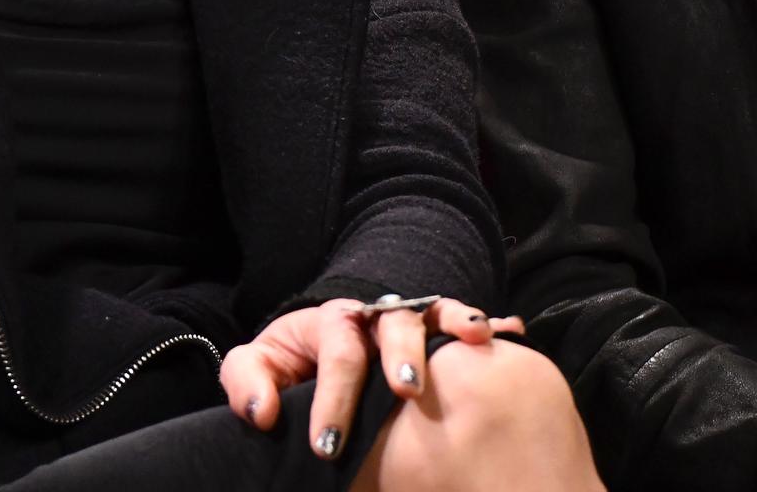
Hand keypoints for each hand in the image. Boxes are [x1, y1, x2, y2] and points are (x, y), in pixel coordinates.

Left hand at [219, 297, 524, 459]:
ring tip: (474, 341)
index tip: (327, 446)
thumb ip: (248, 383)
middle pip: (392, 321)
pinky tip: (508, 334)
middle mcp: (374, 315)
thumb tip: (262, 413)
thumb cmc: (292, 364)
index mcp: (331, 322)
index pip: (336, 353)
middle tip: (408, 389)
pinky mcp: (435, 330)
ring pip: (433, 310)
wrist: (317, 346)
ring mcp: (409, 319)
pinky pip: (462, 320)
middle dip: (402, 352)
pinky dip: (486, 324)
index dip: (333, 397)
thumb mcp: (260, 367)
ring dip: (452, 324)